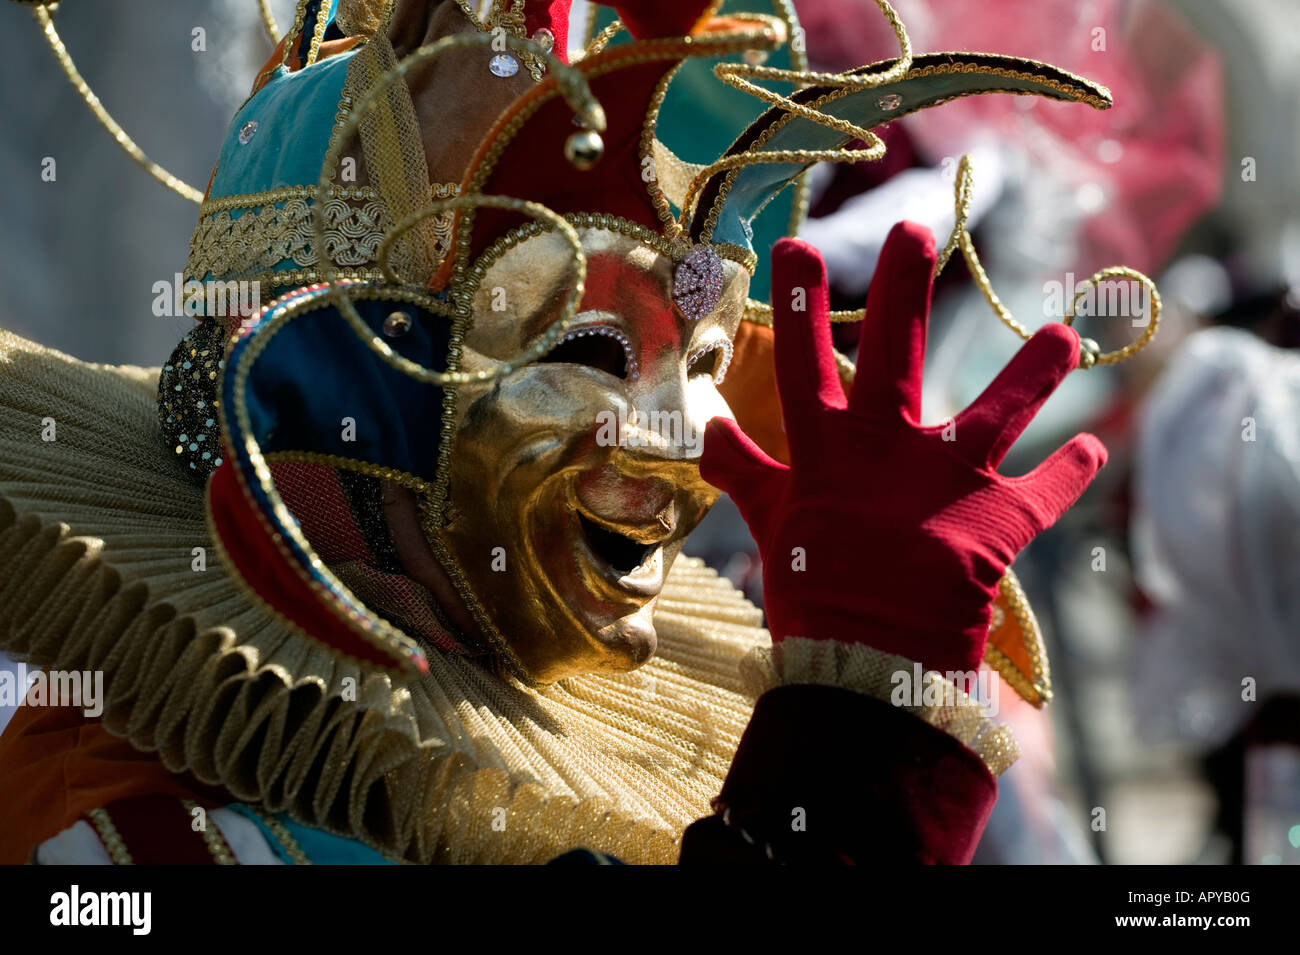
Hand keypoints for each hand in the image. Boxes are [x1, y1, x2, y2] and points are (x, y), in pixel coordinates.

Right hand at [701, 223, 1105, 675]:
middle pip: (895, 353)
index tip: (797, 243)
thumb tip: (706, 430)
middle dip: (902, 290)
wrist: (866, 658)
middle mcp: (889, 448)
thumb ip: (743, 471)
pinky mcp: (998, 519)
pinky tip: (1094, 448)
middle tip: (916, 229)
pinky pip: (1045, 490)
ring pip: (998, 409)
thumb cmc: (809, 589)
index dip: (798, 302)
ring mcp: (948, 478)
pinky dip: (1071, 471)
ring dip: (1033, 371)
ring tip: (1066, 334)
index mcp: (827, 448)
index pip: (802, 361)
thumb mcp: (768, 523)